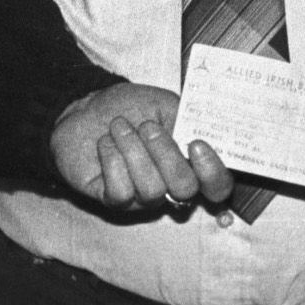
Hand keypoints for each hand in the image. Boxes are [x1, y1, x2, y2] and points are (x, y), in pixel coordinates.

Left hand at [50, 83, 235, 210]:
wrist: (86, 108)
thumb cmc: (130, 108)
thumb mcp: (165, 104)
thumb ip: (189, 120)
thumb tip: (208, 131)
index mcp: (191, 163)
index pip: (218, 186)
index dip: (213, 172)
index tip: (196, 144)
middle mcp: (171, 186)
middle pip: (185, 189)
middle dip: (166, 154)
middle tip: (147, 126)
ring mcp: (142, 197)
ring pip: (152, 189)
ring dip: (133, 150)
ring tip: (119, 127)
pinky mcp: (113, 200)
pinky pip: (121, 192)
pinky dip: (112, 160)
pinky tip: (104, 143)